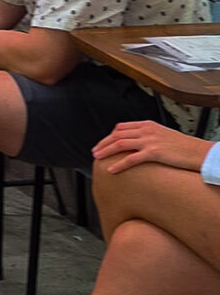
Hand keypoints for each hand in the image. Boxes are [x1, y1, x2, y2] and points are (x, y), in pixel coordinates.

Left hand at [94, 119, 211, 174]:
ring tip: (98, 159)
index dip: (109, 136)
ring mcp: (149, 140)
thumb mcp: (162, 135)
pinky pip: (132, 158)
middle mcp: (146, 130)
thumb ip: (148, 136)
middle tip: (95, 152)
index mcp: (147, 124)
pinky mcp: (154, 152)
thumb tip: (136, 142)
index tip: (102, 143)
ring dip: (107, 151)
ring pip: (120, 144)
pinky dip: (119, 164)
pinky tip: (112, 170)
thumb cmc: (183, 146)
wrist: (198, 152)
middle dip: (104, 143)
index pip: (121, 127)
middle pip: (117, 135)